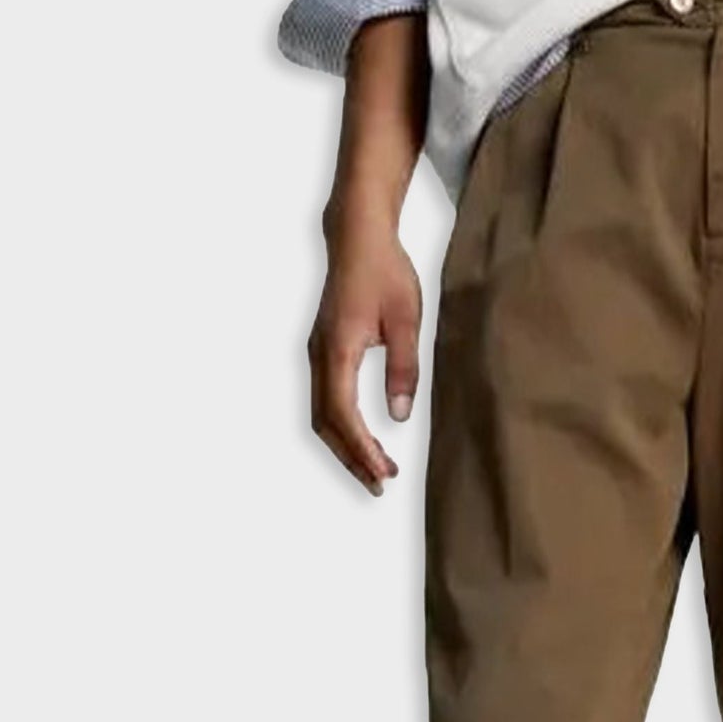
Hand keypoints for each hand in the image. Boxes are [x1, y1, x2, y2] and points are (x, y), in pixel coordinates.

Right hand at [309, 203, 421, 496]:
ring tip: (374, 471)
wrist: (357, 236)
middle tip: (380, 485)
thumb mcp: (405, 320)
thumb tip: (398, 416)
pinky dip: (341, 427)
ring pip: (321, 414)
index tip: (382, 473)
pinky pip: (325, 400)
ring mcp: (317, 354)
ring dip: (345, 446)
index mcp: (337, 349)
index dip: (361, 449)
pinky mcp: (323, 351)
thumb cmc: (384, 271)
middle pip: (325, 423)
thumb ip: (403, 369)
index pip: (342, 413)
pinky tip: (362, 439)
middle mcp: (319, 355)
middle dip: (351, 458)